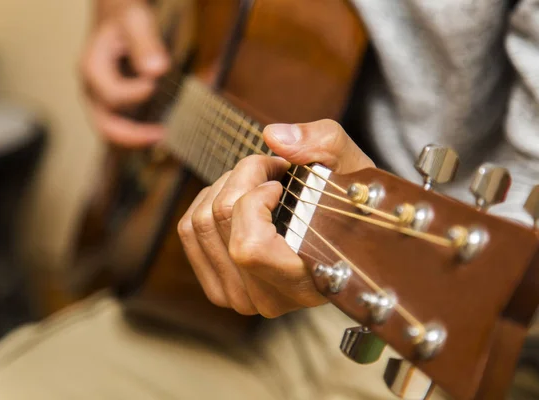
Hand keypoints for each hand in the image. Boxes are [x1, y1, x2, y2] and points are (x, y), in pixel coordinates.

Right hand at [80, 0, 169, 146]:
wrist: (113, 19)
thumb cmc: (124, 18)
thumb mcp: (135, 21)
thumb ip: (145, 43)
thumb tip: (156, 70)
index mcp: (92, 68)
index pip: (111, 96)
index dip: (134, 95)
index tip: (154, 84)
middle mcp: (90, 89)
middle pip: (104, 126)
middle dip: (132, 136)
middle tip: (161, 134)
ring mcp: (97, 100)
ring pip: (110, 132)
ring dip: (135, 139)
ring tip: (162, 135)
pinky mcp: (108, 106)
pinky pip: (118, 127)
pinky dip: (136, 134)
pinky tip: (158, 130)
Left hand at [178, 119, 373, 317]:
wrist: (343, 240)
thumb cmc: (348, 203)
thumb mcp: (349, 164)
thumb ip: (322, 143)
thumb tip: (273, 136)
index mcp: (304, 283)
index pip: (248, 247)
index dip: (255, 201)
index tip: (281, 184)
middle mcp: (267, 300)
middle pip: (217, 222)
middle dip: (242, 176)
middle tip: (271, 168)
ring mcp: (238, 297)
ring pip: (199, 223)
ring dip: (225, 185)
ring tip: (258, 182)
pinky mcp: (218, 287)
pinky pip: (189, 231)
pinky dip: (208, 200)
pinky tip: (239, 198)